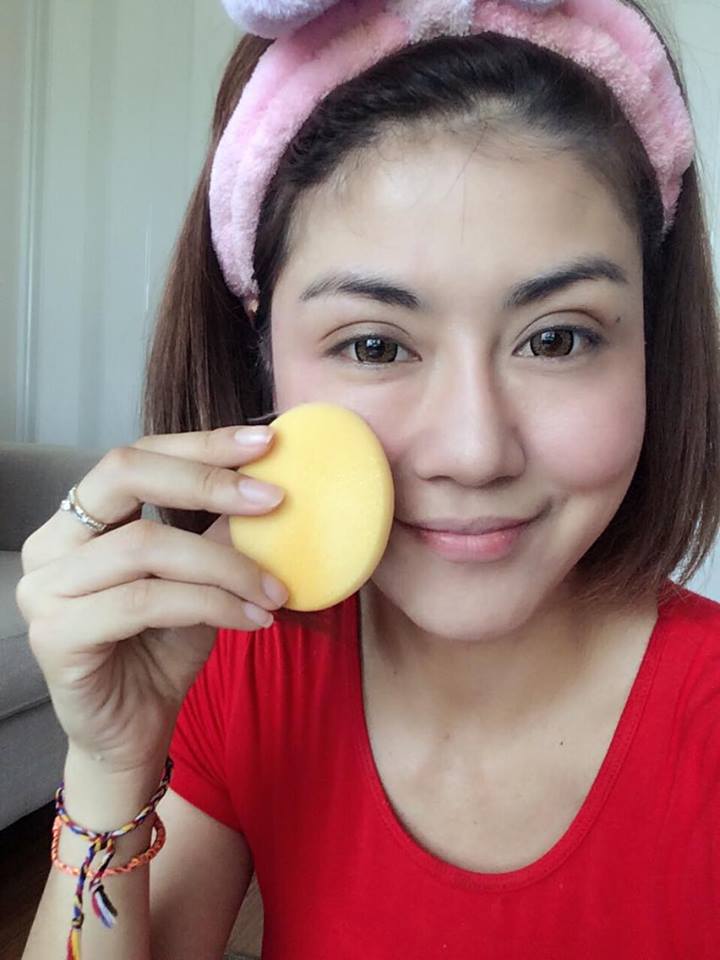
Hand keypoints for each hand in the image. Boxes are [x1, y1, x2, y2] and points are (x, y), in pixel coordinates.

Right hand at [15, 426, 286, 774]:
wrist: (133, 732)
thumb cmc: (162, 650)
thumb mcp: (200, 579)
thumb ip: (217, 531)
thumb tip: (268, 480)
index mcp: (80, 520)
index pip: (137, 457)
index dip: (201, 444)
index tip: (266, 442)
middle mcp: (52, 544)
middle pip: (124, 474)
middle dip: (208, 480)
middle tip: (273, 500)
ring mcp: (45, 588)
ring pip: (147, 546)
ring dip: (225, 565)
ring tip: (274, 590)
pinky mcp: (55, 634)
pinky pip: (146, 601)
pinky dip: (212, 605)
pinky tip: (253, 621)